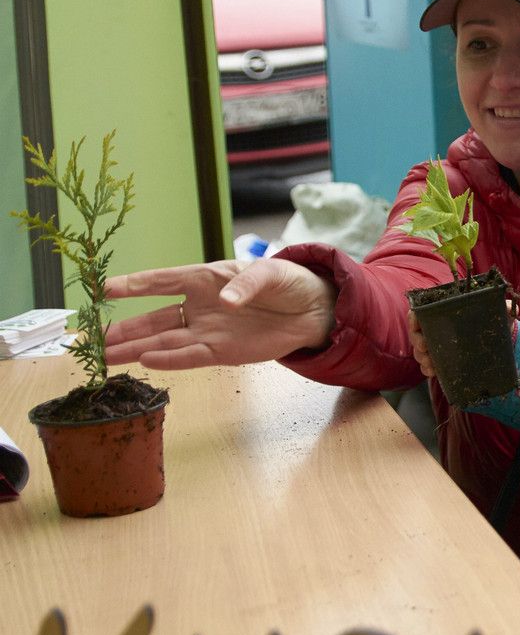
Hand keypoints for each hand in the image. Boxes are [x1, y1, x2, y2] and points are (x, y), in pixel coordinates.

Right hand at [105, 259, 336, 369]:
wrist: (313, 309)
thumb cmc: (287, 281)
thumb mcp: (269, 273)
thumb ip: (247, 284)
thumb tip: (226, 302)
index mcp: (204, 278)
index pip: (161, 281)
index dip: (134, 284)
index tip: (103, 288)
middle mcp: (199, 307)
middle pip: (153, 319)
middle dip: (123, 328)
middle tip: (91, 338)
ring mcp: (208, 331)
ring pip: (164, 341)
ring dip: (135, 348)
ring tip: (105, 355)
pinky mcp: (223, 352)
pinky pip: (191, 357)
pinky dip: (170, 360)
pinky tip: (146, 361)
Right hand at [406, 299, 516, 380]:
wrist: (498, 340)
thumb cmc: (494, 320)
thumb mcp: (498, 312)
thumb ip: (504, 307)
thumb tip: (510, 307)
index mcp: (445, 311)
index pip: (420, 311)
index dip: (414, 318)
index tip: (416, 326)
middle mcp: (437, 327)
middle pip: (417, 333)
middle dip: (417, 342)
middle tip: (425, 348)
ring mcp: (438, 344)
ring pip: (420, 350)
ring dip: (422, 358)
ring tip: (430, 364)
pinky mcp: (442, 359)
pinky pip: (428, 365)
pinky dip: (428, 369)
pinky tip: (434, 372)